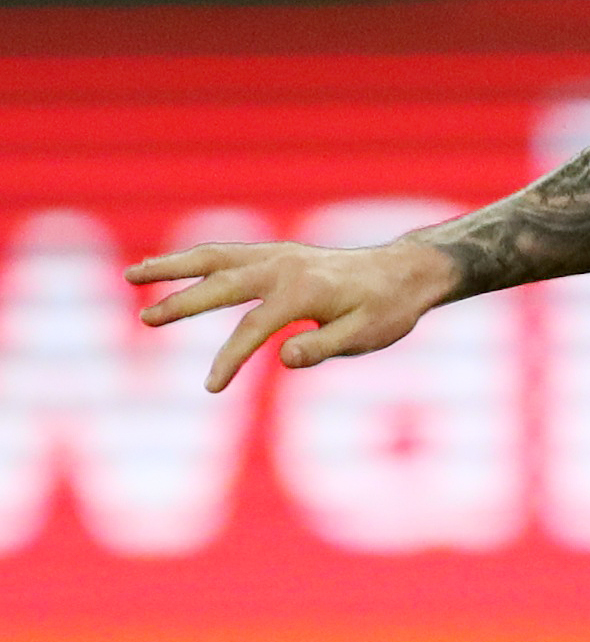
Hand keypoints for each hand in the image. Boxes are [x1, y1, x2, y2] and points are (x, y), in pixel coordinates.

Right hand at [127, 238, 461, 393]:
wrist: (406, 272)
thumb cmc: (388, 310)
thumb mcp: (367, 336)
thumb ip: (325, 347)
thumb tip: (284, 358)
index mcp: (304, 292)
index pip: (252, 328)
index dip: (229, 359)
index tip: (211, 387)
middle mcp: (284, 267)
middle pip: (221, 285)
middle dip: (181, 302)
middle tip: (146, 320)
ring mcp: (278, 255)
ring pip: (215, 258)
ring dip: (172, 266)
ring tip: (132, 274)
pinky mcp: (276, 253)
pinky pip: (227, 253)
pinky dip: (195, 260)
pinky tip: (169, 267)